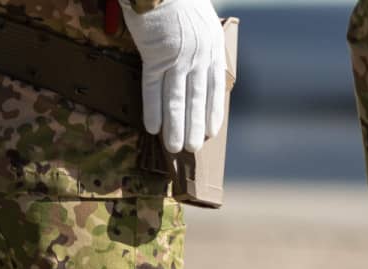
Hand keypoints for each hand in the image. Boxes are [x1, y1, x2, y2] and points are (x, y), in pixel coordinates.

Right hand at [118, 0, 227, 153]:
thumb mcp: (202, 19)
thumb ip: (202, 42)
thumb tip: (200, 64)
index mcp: (212, 47)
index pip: (215, 87)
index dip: (212, 111)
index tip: (211, 131)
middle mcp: (198, 55)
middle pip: (197, 98)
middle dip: (194, 126)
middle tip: (193, 149)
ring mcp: (176, 57)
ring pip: (176, 99)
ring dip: (176, 126)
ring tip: (174, 147)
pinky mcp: (154, 55)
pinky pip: (152, 88)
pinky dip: (153, 109)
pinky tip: (153, 128)